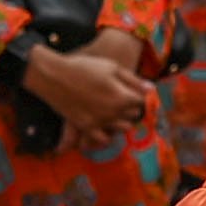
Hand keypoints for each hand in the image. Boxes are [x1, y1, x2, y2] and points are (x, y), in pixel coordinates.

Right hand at [16, 36, 150, 135]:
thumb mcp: (112, 68)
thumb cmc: (84, 66)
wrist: (54, 75)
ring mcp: (100, 122)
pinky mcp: (86, 127)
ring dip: (122, 120)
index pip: (141, 102)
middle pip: (133, 116)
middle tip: (123, 98)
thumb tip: (151, 90)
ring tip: (115, 109)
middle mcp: (113, 113)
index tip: (134, 91)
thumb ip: (133, 80)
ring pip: (122, 128)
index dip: (138, 95)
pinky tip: (106, 125)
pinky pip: (103, 138)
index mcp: (121, 96)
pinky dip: (108, 134)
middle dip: (131, 108)